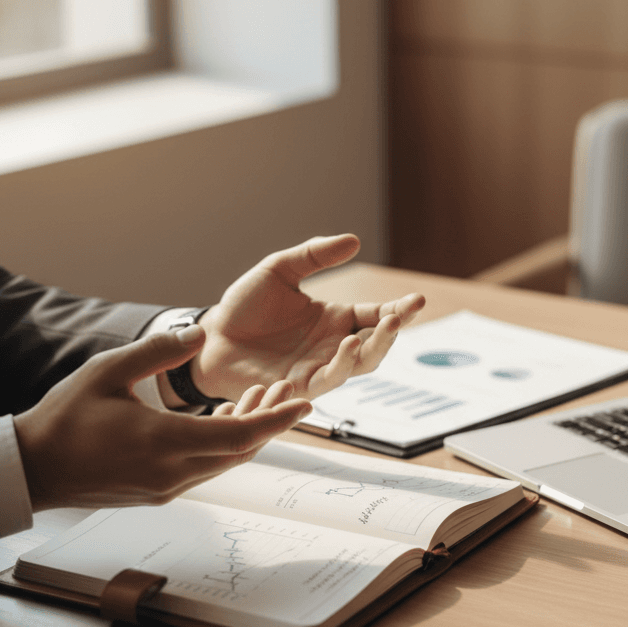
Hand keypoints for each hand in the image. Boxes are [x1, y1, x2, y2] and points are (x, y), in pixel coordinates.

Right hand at [14, 326, 312, 510]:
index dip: (277, 421)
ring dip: (246, 431)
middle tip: (286, 388)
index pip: (240, 436)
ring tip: (261, 396)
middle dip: (268, 419)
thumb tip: (199, 333)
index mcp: (164, 443)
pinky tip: (223, 417)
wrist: (30, 469)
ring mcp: (166, 487)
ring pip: (225, 461)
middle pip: (240, 450)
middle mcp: (172, 472)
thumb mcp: (107, 371)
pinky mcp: (158, 492)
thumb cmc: (63, 418)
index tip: (306, 405)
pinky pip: (205, 468)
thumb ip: (157, 352)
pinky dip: (223, 444)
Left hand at [187, 234, 425, 402]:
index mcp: (336, 319)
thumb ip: (314, 255)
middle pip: (375, 345)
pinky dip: (338, 369)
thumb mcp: (280, 270)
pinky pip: (326, 382)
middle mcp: (333, 346)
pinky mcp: (297, 386)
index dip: (399, 310)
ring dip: (368, 352)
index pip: (377, 315)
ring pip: (357, 367)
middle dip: (390, 333)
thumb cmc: (245, 306)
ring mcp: (317, 368)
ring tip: (368, 333)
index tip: (417, 299)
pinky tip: (344, 349)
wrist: (210, 338)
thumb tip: (354, 240)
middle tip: (398, 318)